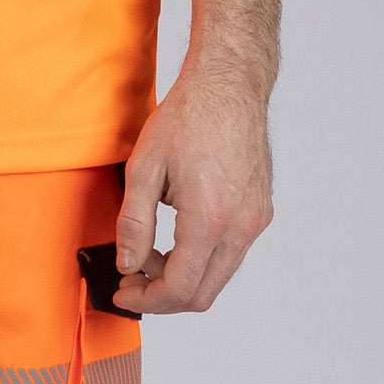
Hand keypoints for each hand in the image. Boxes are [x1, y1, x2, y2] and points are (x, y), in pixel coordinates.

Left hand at [113, 70, 273, 314]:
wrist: (229, 85)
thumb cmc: (188, 116)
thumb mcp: (144, 166)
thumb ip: (134, 222)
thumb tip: (128, 264)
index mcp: (210, 218)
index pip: (180, 287)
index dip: (147, 298)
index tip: (123, 290)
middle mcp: (241, 227)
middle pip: (203, 293)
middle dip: (163, 295)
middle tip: (133, 277)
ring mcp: (255, 221)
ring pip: (219, 276)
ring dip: (184, 276)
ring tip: (151, 251)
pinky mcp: (260, 212)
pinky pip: (231, 253)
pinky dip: (203, 257)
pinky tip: (178, 233)